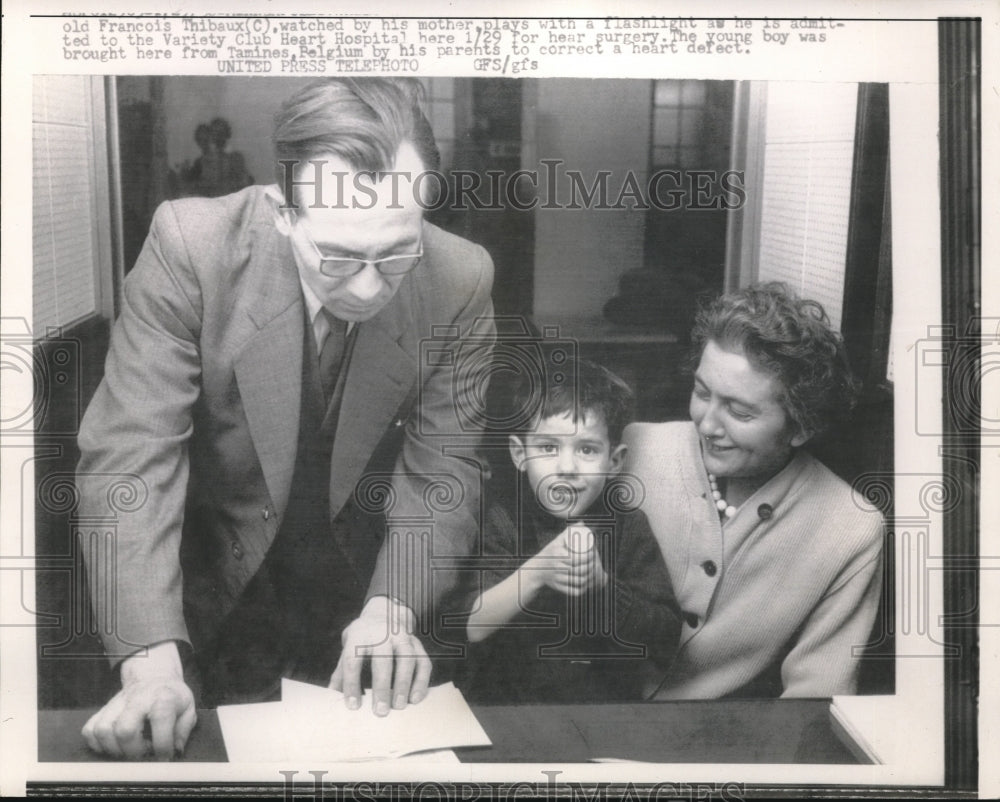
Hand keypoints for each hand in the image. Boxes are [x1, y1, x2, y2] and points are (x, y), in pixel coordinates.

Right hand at [81, 641, 196, 759]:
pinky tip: (115, 744)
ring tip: (130, 748)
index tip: (165, 756)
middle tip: (144, 753)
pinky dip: (98, 744)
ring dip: (115, 749)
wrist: (153, 678)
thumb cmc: (170, 697)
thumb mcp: (188, 708)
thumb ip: (183, 731)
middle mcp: (137, 699)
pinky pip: (89, 731)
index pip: (160, 718)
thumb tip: (175, 751)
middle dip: (134, 751)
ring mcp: (116, 703)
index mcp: (163, 697)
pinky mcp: (102, 710)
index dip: (163, 745)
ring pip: (103, 731)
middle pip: (124, 729)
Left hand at [329, 596, 431, 715]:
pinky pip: (423, 662)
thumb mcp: (348, 648)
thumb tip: (332, 696)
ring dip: (404, 684)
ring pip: (407, 659)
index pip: (353, 659)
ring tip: (399, 706)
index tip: (353, 706)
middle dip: (382, 687)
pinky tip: (415, 699)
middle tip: (380, 711)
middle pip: (383, 659)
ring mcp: (402, 637)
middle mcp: (382, 634)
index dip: (352, 683)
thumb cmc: (362, 638)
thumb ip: (341, 672)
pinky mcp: (417, 643)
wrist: (383, 612)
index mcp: (359, 635)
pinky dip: (421, 681)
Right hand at [531, 525, 607, 595]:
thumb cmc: (549, 553)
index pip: (577, 557)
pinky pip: (573, 591)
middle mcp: (557, 567)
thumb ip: (568, 532)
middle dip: (591, 566)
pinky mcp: (559, 587)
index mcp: (557, 554)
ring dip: (589, 577)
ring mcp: (558, 578)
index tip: (593, 553)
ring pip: (578, 581)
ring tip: (592, 571)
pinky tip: (586, 583)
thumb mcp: (557, 541)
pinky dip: (582, 588)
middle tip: (595, 561)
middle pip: (579, 569)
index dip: (588, 556)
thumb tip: (582, 523)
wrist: (536, 569)